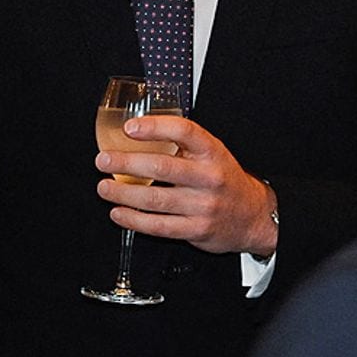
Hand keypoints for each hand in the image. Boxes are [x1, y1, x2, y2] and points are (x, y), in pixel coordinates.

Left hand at [94, 115, 278, 255]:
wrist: (254, 216)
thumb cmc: (222, 178)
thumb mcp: (211, 153)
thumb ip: (181, 143)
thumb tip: (136, 131)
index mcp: (211, 151)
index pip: (184, 131)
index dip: (154, 127)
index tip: (129, 128)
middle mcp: (209, 177)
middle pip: (162, 167)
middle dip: (126, 164)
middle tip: (103, 161)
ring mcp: (203, 205)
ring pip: (155, 200)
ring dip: (123, 194)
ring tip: (104, 188)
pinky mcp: (197, 230)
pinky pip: (159, 226)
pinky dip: (134, 220)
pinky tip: (118, 213)